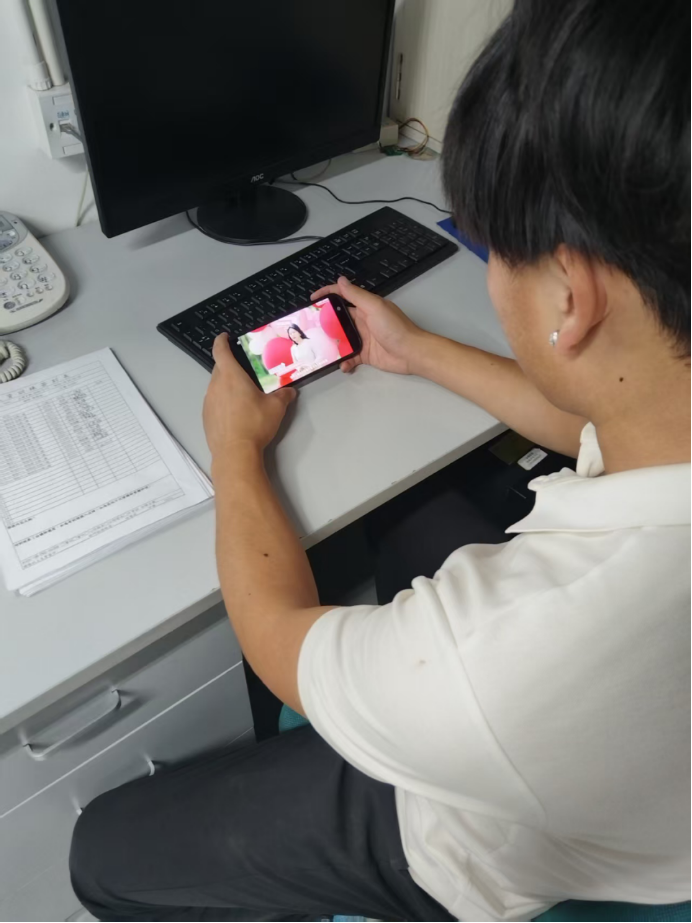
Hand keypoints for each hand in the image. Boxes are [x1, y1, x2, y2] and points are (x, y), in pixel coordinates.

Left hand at [204, 334, 295, 458]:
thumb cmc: (254, 424)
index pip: (220, 351)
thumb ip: (283, 396)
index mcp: (231, 376)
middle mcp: (216, 385)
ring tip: (242, 394)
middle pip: (219, 368)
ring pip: (216, 385)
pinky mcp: (206, 416)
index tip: (224, 337)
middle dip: (229, 366)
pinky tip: (235, 412)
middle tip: (244, 370)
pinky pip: (214, 401)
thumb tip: (289, 391)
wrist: (234, 453)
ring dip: (226, 385)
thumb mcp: (276, 408)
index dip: (221, 341)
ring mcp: (208, 401)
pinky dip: (222, 401)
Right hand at [312, 277, 428, 375]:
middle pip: (338, 320)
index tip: (312, 300)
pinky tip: (342, 364)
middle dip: (324, 323)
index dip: (327, 295)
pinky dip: (344, 361)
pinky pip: (350, 357)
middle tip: (310, 329)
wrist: (411, 353)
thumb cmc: (395, 328)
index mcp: (364, 307)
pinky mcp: (364, 354)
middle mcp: (362, 321)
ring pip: (341, 339)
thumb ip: (356, 295)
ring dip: (332, 344)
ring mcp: (363, 338)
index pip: (342, 296)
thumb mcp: (374, 307)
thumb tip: (340, 280)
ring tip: (321, 349)